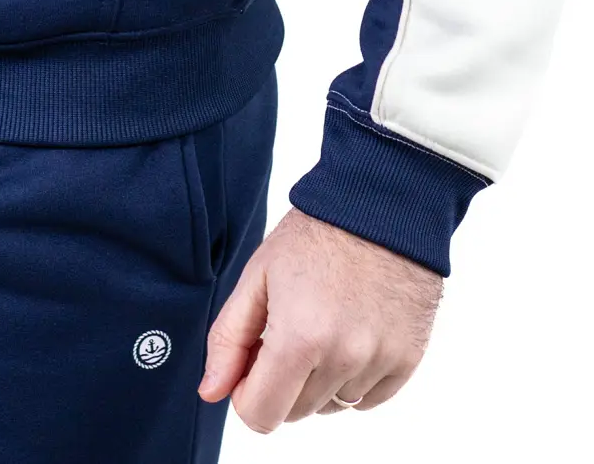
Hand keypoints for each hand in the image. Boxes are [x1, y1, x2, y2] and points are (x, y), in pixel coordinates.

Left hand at [197, 206, 442, 431]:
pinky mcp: (408, 358)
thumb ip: (228, 338)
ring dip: (320, 379)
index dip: (246, 393)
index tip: (253, 360)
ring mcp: (380, 360)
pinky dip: (354, 377)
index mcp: (300, 339)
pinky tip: (350, 333)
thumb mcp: (258, 275)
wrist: (379, 203)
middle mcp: (344, 358)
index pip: (261, 416)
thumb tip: (212, 391)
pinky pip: (369, 398)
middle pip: (296, 412)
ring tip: (323, 323)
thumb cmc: (315, 233)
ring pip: (332, 406)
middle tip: (288, 328)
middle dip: (282, 381)